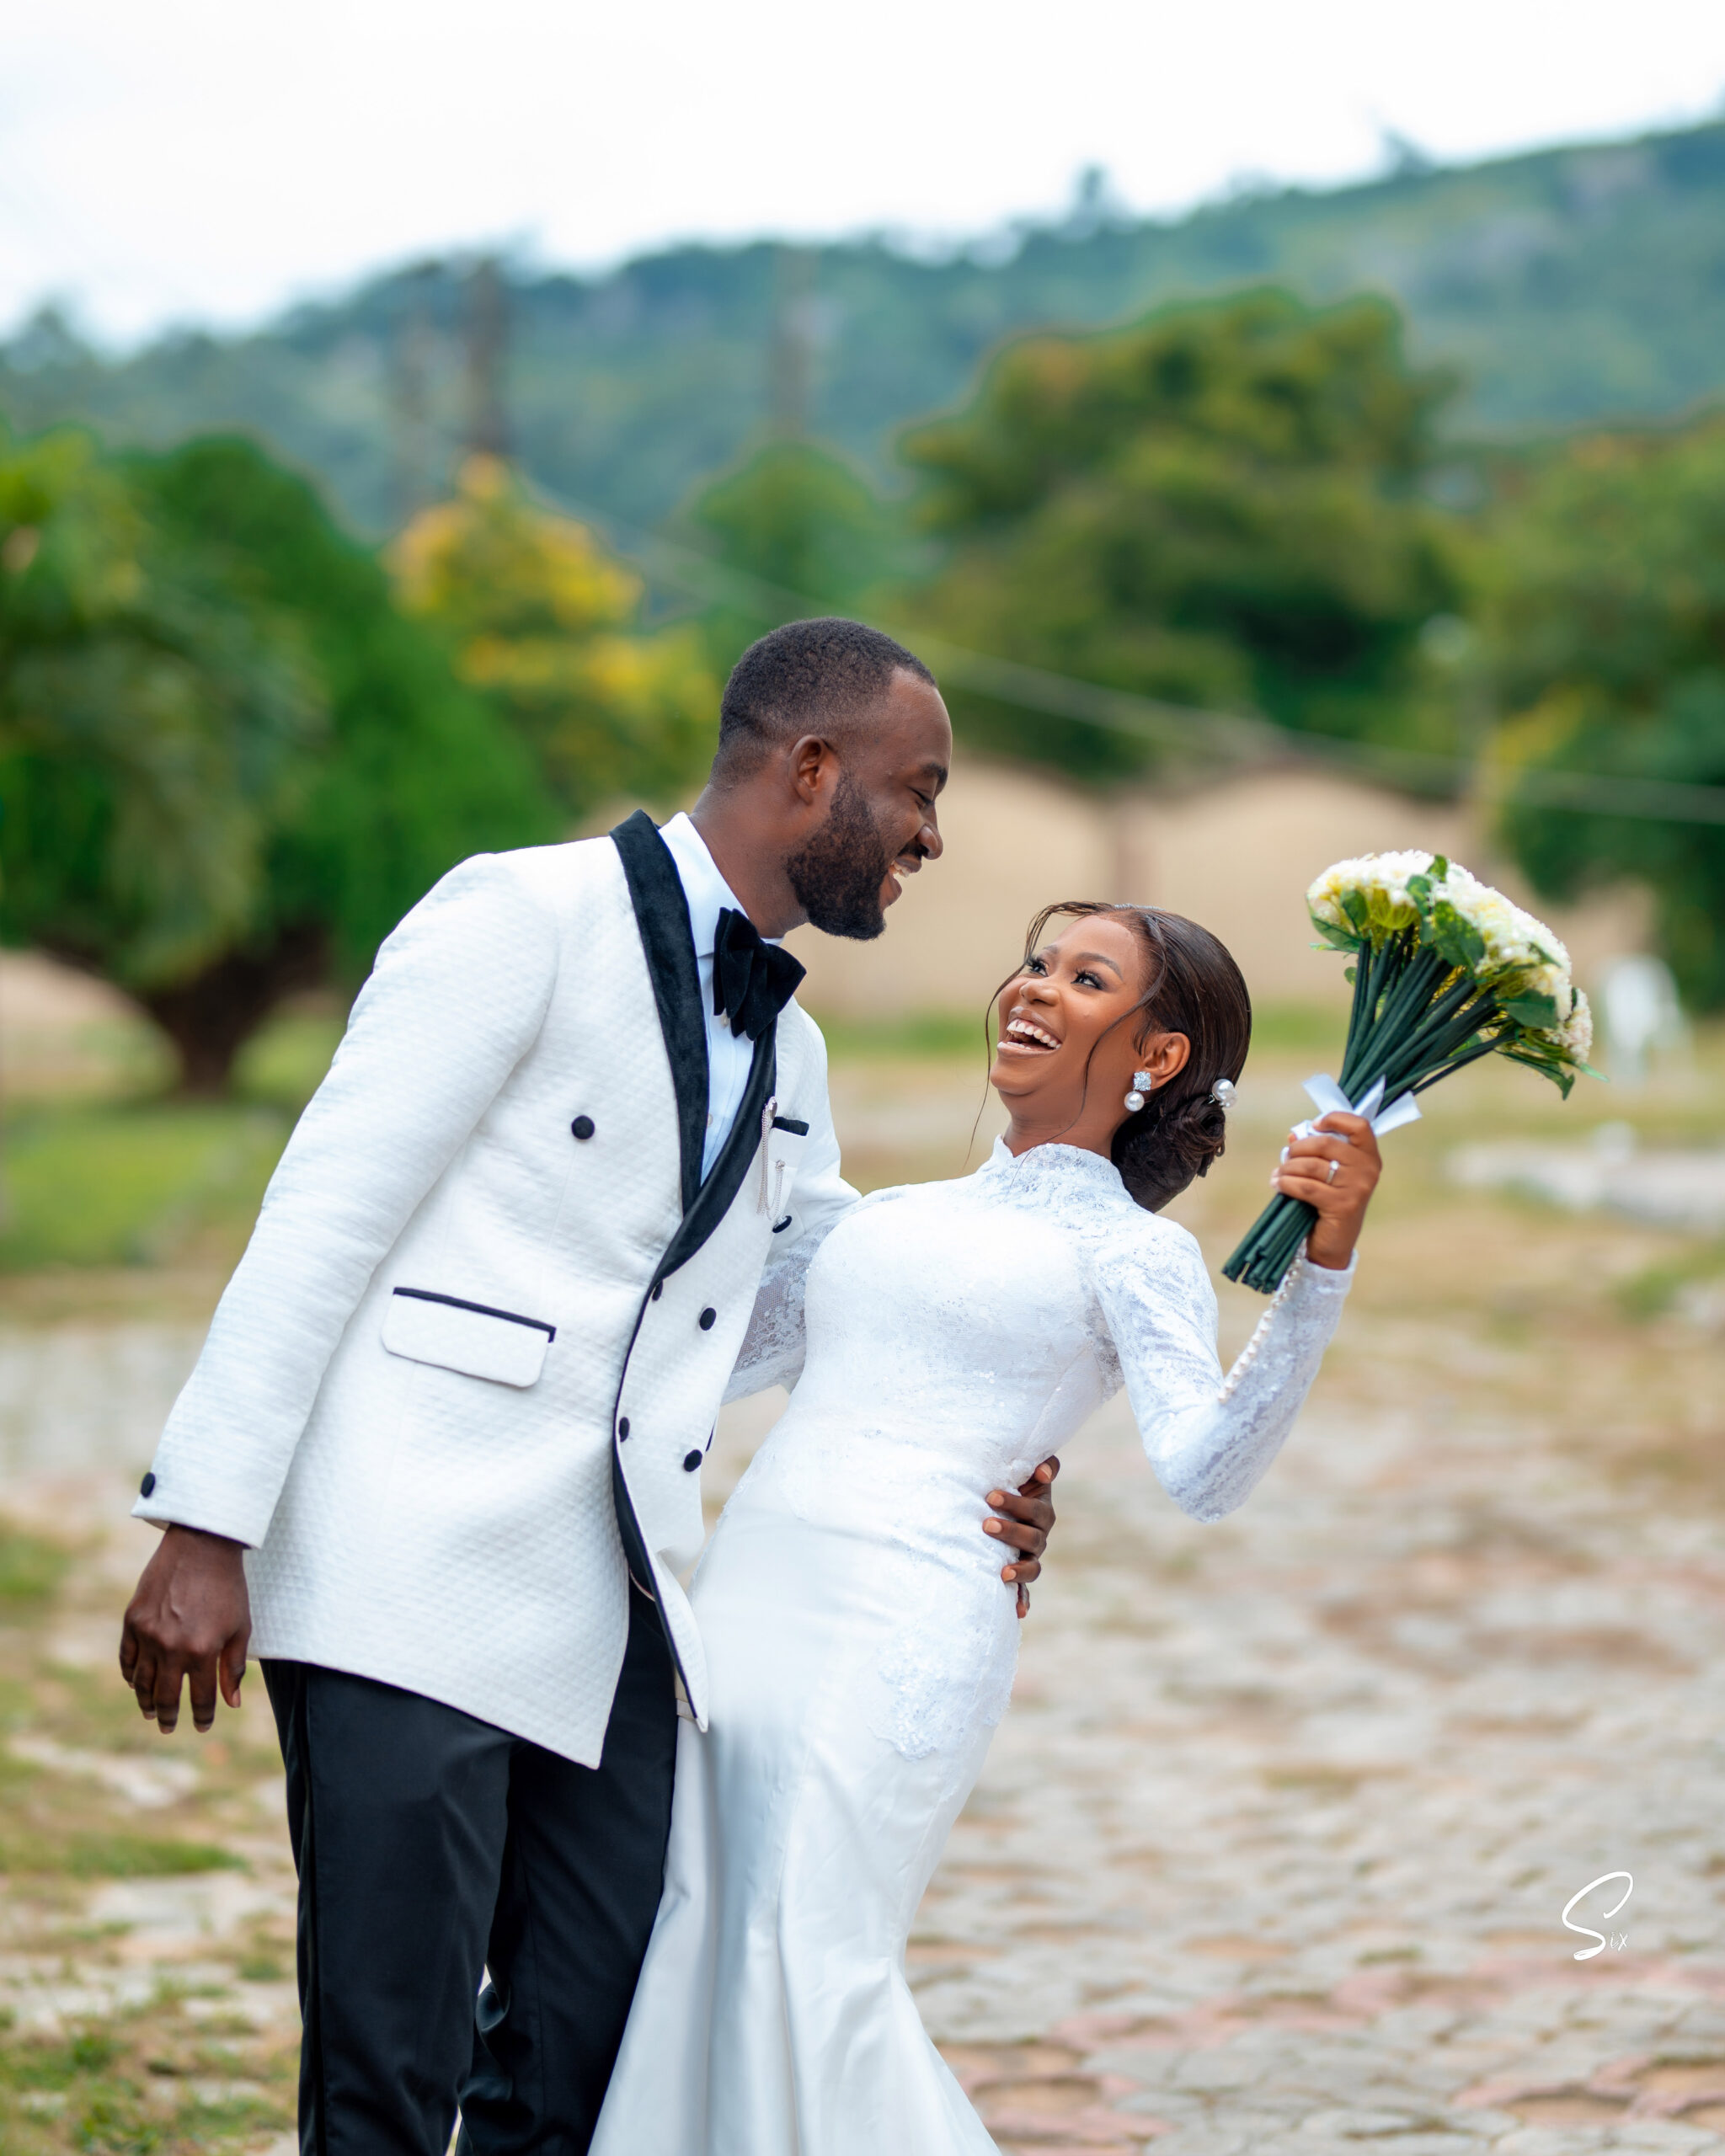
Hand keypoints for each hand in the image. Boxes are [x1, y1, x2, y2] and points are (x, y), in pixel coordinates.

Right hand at [118, 1525, 250, 1733]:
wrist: (202, 1546)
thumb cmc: (228, 1587)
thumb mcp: (240, 1627)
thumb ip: (233, 1667)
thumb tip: (232, 1703)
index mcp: (203, 1651)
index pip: (201, 1698)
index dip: (203, 1716)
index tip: (202, 1725)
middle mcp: (172, 1647)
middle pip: (167, 1696)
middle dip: (169, 1716)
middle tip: (168, 1727)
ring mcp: (149, 1635)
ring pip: (142, 1682)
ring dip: (146, 1701)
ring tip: (151, 1711)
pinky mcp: (132, 1620)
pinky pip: (127, 1658)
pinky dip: (130, 1674)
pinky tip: (136, 1683)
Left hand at [983, 1456, 1059, 1618]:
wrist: (1000, 1507)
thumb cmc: (1012, 1485)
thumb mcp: (1026, 1473)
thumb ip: (1043, 1465)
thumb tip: (1043, 1471)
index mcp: (1041, 1512)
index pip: (1035, 1511)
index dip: (1016, 1505)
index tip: (990, 1496)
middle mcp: (1039, 1536)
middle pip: (1033, 1539)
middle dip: (1010, 1532)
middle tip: (986, 1524)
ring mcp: (1031, 1557)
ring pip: (1032, 1567)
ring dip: (1019, 1570)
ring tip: (1002, 1571)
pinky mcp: (1020, 1573)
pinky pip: (1025, 1590)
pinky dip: (1023, 1600)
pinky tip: (1018, 1612)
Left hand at [1271, 1109, 1382, 1269]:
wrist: (1333, 1246)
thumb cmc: (1327, 1204)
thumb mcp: (1325, 1175)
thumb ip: (1315, 1153)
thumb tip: (1293, 1134)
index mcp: (1369, 1157)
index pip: (1360, 1126)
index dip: (1335, 1119)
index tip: (1315, 1125)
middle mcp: (1368, 1170)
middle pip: (1325, 1143)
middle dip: (1298, 1149)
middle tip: (1286, 1159)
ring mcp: (1358, 1188)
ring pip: (1311, 1165)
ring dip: (1287, 1168)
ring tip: (1278, 1176)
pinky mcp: (1343, 1205)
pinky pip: (1305, 1186)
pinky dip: (1286, 1183)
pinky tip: (1278, 1185)